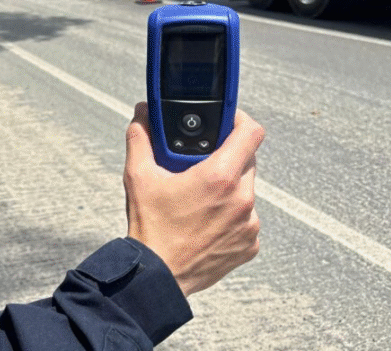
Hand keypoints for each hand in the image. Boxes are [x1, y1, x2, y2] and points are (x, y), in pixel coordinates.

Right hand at [124, 102, 263, 296]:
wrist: (157, 276)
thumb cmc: (150, 228)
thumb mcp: (138, 177)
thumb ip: (141, 138)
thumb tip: (142, 113)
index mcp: (219, 177)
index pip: (251, 132)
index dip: (240, 119)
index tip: (227, 121)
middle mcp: (242, 199)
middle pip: (246, 161)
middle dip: (226, 157)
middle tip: (200, 164)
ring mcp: (249, 224)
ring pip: (246, 191)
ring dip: (228, 188)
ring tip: (198, 199)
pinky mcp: (250, 244)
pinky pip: (246, 219)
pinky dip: (230, 216)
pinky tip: (205, 222)